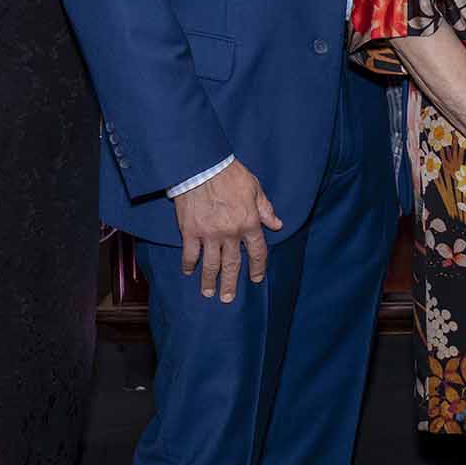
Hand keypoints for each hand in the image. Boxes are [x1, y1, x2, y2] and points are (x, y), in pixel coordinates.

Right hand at [174, 160, 283, 302]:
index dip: (257, 267)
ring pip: (211, 264)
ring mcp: (209, 234)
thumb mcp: (255, 188)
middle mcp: (231, 233)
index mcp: (249, 222)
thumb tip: (277, 225)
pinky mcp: (190, 231)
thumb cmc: (230, 174)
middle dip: (231, 283)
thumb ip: (265, 209)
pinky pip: (190, 253)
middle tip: (228, 298)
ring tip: (209, 293)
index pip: (257, 251)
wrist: (202, 166)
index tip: (255, 279)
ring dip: (210, 280)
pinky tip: (188, 272)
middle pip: (232, 264)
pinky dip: (189, 264)